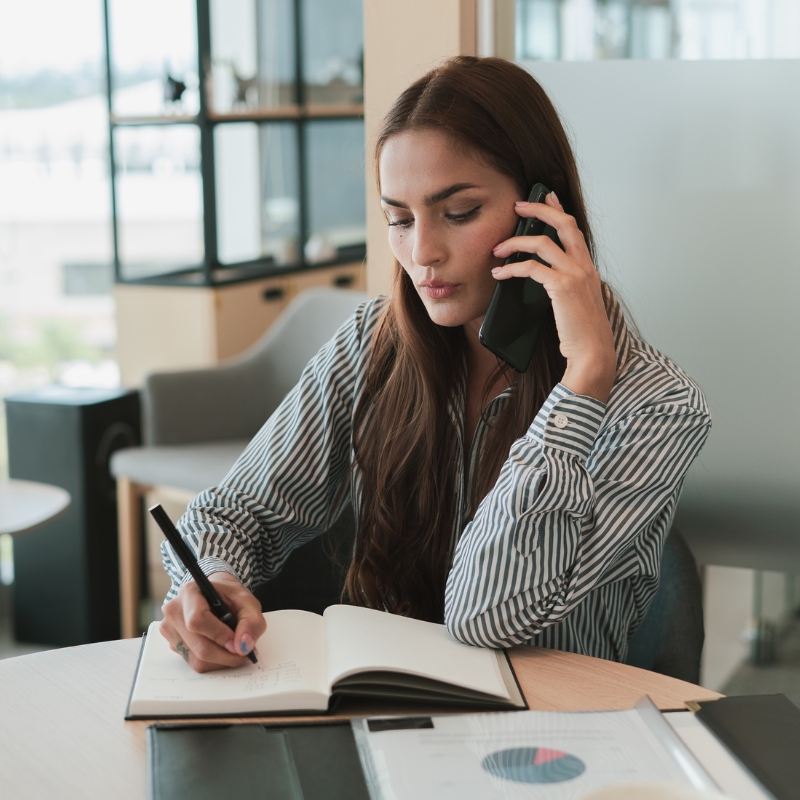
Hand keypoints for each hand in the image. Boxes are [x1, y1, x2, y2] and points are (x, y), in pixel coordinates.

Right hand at [160, 572, 265, 672]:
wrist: (217, 598)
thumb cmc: (231, 598)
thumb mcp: (249, 602)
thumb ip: (252, 622)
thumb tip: (243, 646)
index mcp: (190, 592)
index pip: (197, 620)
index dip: (219, 635)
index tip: (237, 643)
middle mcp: (174, 611)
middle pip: (199, 646)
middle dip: (226, 654)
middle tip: (244, 652)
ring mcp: (170, 630)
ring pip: (197, 659)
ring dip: (221, 660)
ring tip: (234, 648)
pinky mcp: (172, 645)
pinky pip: (194, 663)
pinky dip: (213, 662)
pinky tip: (221, 649)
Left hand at [490, 192, 616, 402]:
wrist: (593, 354)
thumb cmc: (583, 335)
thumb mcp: (576, 304)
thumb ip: (565, 287)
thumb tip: (542, 279)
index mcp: (588, 268)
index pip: (574, 229)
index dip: (559, 209)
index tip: (546, 195)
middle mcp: (584, 266)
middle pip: (563, 223)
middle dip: (539, 209)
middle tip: (517, 206)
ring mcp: (575, 275)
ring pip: (542, 243)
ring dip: (515, 242)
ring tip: (497, 249)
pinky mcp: (562, 287)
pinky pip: (531, 267)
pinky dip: (512, 268)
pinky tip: (500, 273)